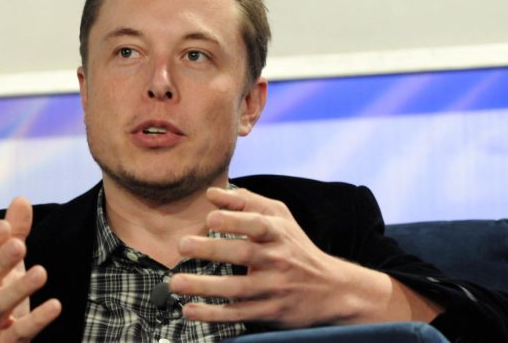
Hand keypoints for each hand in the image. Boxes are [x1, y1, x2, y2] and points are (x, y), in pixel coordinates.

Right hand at [0, 197, 60, 341]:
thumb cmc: (1, 299)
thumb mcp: (7, 267)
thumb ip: (14, 235)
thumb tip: (21, 198)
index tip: (5, 224)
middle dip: (0, 261)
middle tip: (19, 245)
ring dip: (19, 288)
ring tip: (41, 271)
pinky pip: (19, 333)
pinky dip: (36, 320)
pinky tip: (55, 305)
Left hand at [169, 187, 428, 327]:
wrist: (332, 290)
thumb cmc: (295, 246)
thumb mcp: (280, 218)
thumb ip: (246, 202)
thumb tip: (212, 193)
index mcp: (279, 234)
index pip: (258, 225)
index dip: (236, 220)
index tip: (211, 218)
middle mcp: (278, 260)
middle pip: (245, 254)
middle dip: (213, 249)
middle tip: (183, 244)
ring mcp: (274, 288)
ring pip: (238, 289)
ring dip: (205, 286)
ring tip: (176, 283)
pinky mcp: (269, 312)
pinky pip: (239, 313)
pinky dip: (213, 314)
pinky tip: (190, 310)